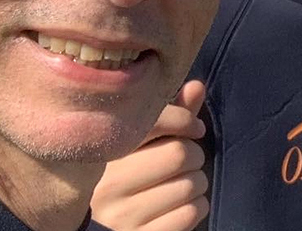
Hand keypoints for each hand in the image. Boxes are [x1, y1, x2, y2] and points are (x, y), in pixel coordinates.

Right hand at [91, 81, 209, 230]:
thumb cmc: (136, 179)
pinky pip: (191, 212)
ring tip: (181, 184)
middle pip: (178, 153)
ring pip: (190, 184)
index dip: (184, 120)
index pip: (153, 120)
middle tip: (185, 162)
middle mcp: (106, 185)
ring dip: (198, 182)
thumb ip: (170, 117)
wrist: (115, 230)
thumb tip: (196, 86)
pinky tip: (181, 207)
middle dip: (193, 155)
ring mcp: (122, 216)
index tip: (193, 128)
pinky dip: (198, 206)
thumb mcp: (146, 145)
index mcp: (104, 155)